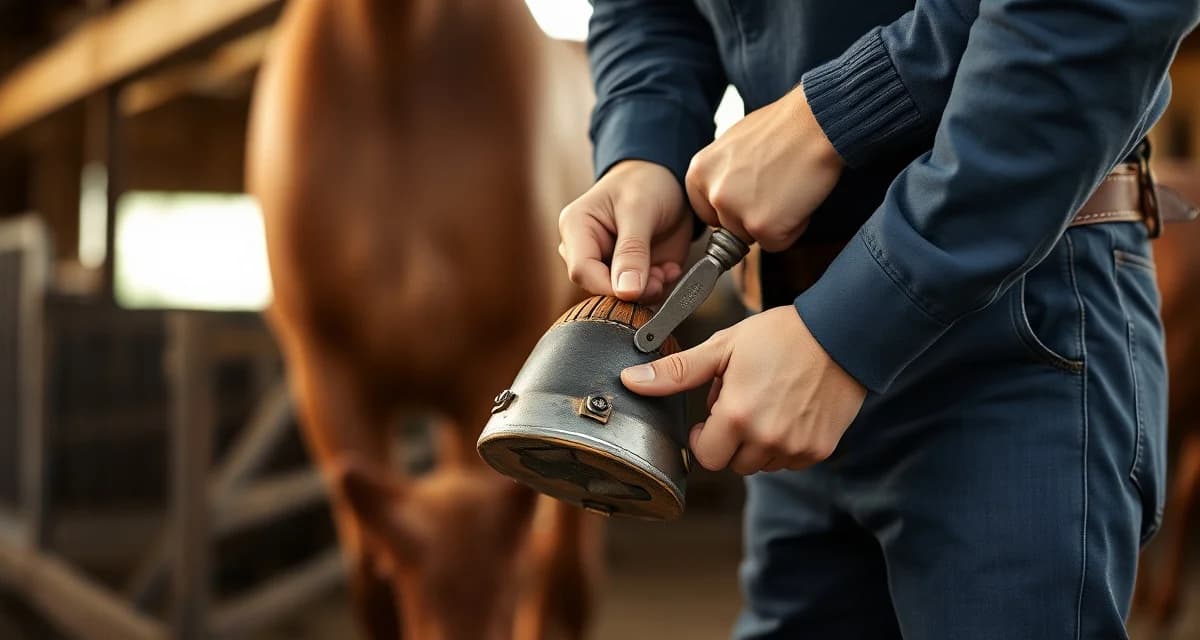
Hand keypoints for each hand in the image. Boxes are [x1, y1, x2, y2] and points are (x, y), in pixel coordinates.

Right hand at [558, 160, 692, 301]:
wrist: (667, 180)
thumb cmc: (645, 182)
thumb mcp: (639, 209)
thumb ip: (632, 250)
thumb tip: (626, 292)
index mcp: (576, 228)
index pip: (582, 271)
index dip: (610, 287)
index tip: (640, 288)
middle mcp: (586, 252)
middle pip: (600, 289)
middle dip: (635, 289)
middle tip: (661, 275)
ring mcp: (607, 266)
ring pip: (623, 297)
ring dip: (650, 289)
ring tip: (667, 268)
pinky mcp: (629, 275)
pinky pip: (641, 295)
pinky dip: (660, 286)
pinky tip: (669, 268)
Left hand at [621, 307, 866, 473]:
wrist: (842, 334)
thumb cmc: (781, 336)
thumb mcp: (722, 347)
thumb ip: (677, 372)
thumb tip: (631, 381)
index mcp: (737, 415)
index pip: (705, 456)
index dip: (702, 437)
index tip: (710, 416)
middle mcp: (767, 438)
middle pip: (733, 463)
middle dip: (730, 439)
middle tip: (743, 402)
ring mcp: (796, 447)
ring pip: (762, 464)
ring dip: (757, 443)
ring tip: (768, 403)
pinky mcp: (819, 450)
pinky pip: (790, 461)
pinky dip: (785, 444)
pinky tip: (791, 411)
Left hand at [686, 84, 843, 250]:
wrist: (816, 121)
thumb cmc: (783, 128)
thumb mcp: (733, 147)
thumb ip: (722, 175)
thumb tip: (725, 198)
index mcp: (699, 172)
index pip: (708, 212)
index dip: (734, 207)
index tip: (752, 193)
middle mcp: (713, 193)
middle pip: (730, 228)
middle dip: (753, 215)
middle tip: (776, 185)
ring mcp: (736, 212)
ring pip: (753, 238)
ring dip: (773, 223)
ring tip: (789, 188)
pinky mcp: (763, 226)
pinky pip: (777, 243)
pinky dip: (793, 228)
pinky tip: (799, 198)